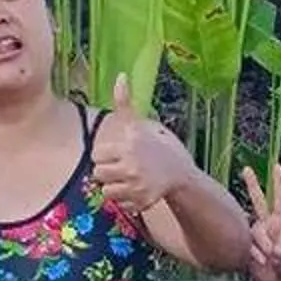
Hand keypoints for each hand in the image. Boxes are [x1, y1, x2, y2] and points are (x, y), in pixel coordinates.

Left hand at [91, 76, 193, 212]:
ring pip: (106, 192)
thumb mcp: (142, 125)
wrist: (184, 175)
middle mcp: (132, 165)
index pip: (97, 155)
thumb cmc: (159, 147)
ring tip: (128, 180)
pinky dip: (126, 201)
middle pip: (98, 175)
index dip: (106, 155)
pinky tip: (137, 191)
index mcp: (130, 144)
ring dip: (114, 188)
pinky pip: (119, 205)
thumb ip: (125, 104)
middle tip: (123, 169)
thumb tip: (120, 76)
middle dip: (108, 172)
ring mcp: (137, 186)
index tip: (119, 154)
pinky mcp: (141, 202)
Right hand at [240, 163, 280, 280]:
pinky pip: (248, 245)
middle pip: (258, 200)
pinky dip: (257, 256)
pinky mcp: (244, 243)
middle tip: (245, 169)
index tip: (277, 166)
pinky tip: (261, 263)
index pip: (280, 199)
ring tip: (271, 259)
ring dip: (264, 247)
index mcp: (280, 221)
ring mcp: (253, 232)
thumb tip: (275, 249)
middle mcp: (265, 223)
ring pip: (255, 231)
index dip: (279, 183)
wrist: (271, 280)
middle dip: (252, 184)